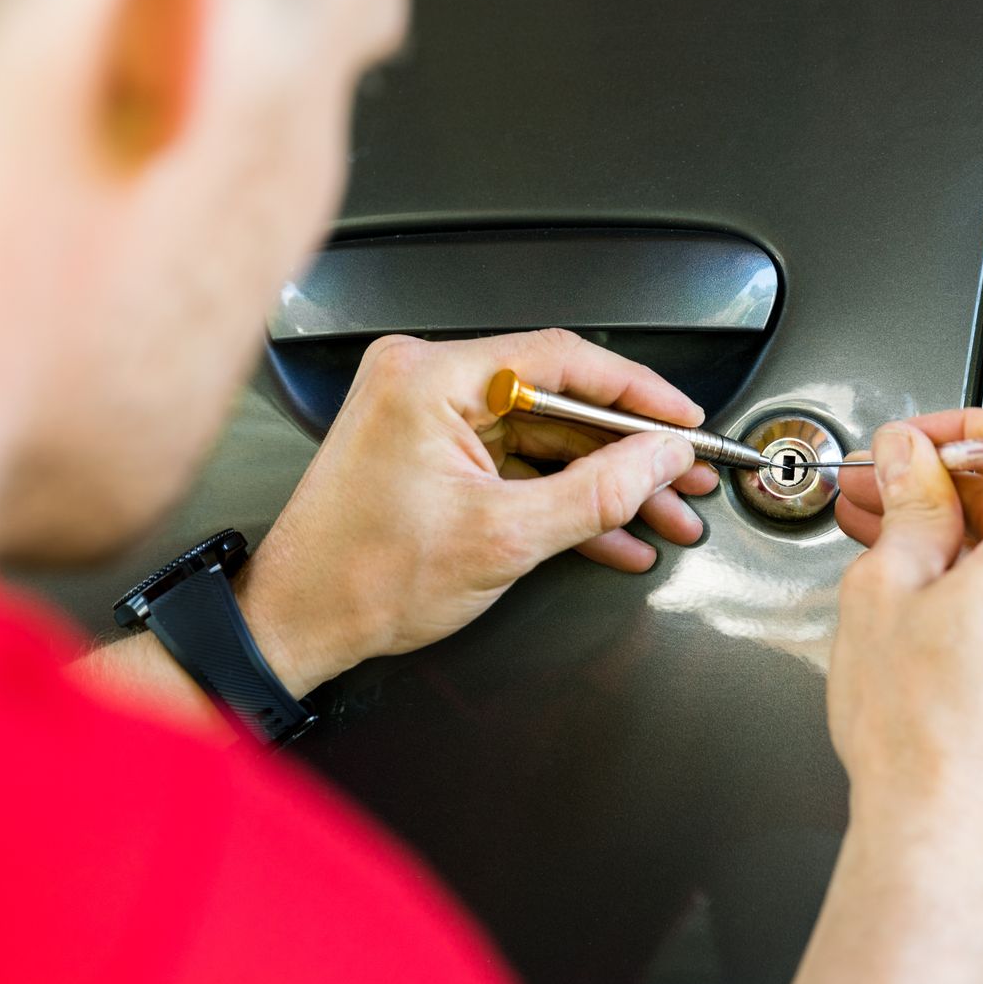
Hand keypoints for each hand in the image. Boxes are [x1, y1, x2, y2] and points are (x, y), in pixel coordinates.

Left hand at [235, 329, 719, 695]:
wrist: (298, 623)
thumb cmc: (361, 577)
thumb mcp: (503, 538)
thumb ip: (596, 492)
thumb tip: (659, 459)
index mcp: (430, 377)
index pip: (562, 359)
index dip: (637, 393)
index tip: (683, 421)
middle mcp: (423, 381)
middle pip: (558, 399)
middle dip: (629, 450)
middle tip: (685, 476)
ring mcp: (425, 416)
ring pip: (543, 436)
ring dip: (603, 481)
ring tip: (663, 514)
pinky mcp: (429, 453)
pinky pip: (514, 462)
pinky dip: (561, 496)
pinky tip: (612, 531)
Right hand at [828, 410, 982, 871]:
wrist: (945, 835)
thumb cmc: (920, 734)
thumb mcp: (885, 587)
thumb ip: (907, 503)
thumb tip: (909, 457)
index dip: (960, 429)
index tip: (912, 440)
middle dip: (944, 484)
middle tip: (877, 489)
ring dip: (955, 534)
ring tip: (881, 541)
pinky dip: (978, 579)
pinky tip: (919, 593)